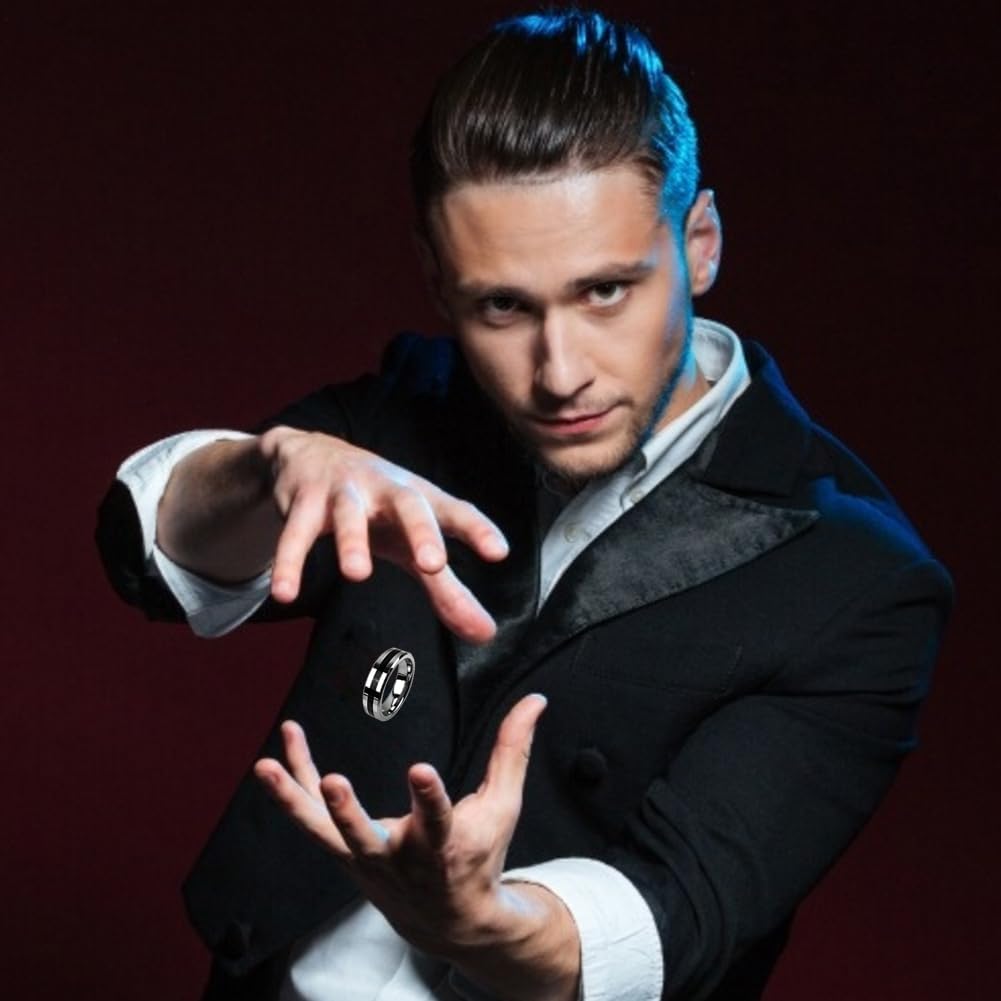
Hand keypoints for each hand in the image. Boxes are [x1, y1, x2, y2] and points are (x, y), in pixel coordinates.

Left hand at [254, 695, 577, 998]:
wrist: (449, 919)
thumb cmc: (478, 856)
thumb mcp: (503, 806)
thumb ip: (513, 750)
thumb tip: (535, 700)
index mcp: (443, 845)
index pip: (436, 820)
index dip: (428, 797)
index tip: (420, 771)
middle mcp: (397, 857)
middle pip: (365, 837)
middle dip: (347, 811)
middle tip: (332, 781)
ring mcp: (364, 859)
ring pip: (321, 833)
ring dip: (293, 801)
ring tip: (267, 766)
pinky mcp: (343, 854)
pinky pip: (309, 822)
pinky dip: (290, 792)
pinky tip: (274, 760)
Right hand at [259, 426, 508, 642]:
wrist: (310, 454)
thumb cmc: (379, 509)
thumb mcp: (412, 543)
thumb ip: (448, 590)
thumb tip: (486, 634)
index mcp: (420, 499)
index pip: (454, 512)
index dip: (477, 529)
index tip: (498, 552)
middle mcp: (386, 489)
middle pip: (409, 504)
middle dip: (421, 532)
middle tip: (434, 565)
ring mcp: (344, 491)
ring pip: (348, 513)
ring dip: (352, 541)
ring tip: (357, 574)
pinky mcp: (303, 500)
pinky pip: (295, 532)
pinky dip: (289, 560)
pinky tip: (285, 592)